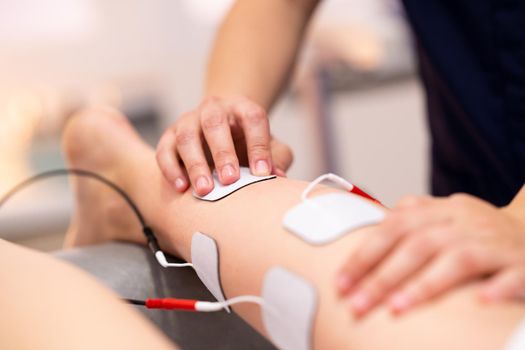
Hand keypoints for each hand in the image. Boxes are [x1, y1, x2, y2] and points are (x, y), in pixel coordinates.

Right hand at [156, 96, 292, 195]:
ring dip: (196, 165)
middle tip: (230, 180)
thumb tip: (278, 177)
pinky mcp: (169, 135)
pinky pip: (165, 150)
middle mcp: (214, 109)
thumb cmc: (247, 142)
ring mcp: (189, 120)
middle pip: (215, 124)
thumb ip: (276, 158)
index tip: (263, 173)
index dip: (259, 145)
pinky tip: (181, 188)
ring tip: (205, 190)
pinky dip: (171, 169)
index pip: (253, 118)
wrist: (219, 129)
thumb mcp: (269, 145)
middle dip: (223, 153)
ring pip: (187, 137)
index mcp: (242, 107)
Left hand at [336, 193, 524, 317]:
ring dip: (425, 285)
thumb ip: (407, 225)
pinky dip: (498, 289)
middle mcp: (465, 220)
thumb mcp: (442, 218)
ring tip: (396, 309)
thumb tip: (359, 249)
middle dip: (383, 276)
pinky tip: (480, 304)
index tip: (341, 282)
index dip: (366, 254)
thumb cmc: (474, 232)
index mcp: (442, 209)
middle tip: (357, 305)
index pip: (395, 226)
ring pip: (459, 258)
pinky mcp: (524, 262)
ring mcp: (495, 240)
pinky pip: (512, 274)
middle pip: (419, 244)